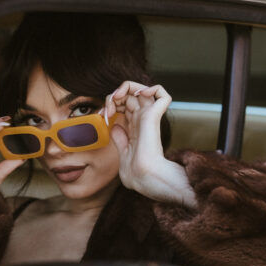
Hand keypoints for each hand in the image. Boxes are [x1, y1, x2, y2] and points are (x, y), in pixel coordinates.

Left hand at [104, 81, 195, 208]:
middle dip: (115, 95)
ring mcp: (149, 117)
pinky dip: (152, 88)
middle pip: (131, 94)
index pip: (125, 105)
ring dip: (127, 87)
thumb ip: (120, 139)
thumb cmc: (135, 174)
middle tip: (108, 108)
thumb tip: (115, 127)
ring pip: (144, 88)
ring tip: (118, 97)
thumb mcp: (123, 154)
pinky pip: (162, 94)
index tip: (103, 116)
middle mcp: (143, 120)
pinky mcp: (154, 116)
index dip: (112, 104)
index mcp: (135, 127)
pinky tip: (139, 94)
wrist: (142, 178)